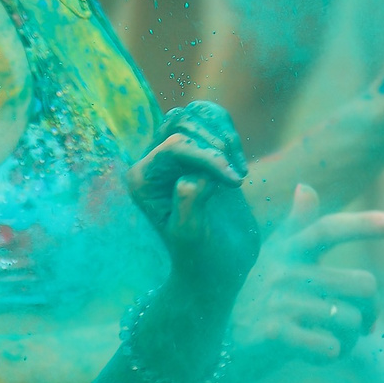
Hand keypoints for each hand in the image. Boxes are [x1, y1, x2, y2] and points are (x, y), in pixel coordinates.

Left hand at [128, 103, 262, 304]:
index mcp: (143, 180)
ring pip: (197, 115)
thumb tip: (193, 177)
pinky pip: (213, 124)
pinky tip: (240, 169)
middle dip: (214, 141)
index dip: (207, 157)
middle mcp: (155, 164)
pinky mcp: (201, 155)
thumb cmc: (200, 256)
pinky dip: (230, 137)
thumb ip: (188, 203)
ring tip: (238, 172)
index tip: (235, 182)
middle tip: (236, 177)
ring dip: (223, 136)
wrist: (218, 267)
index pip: (175, 146)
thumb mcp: (191, 235)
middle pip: (181, 122)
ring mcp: (178, 157)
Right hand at [225, 184, 383, 380]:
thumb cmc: (249, 299)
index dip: (366, 224)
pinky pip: (329, 346)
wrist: (207, 344)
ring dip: (351, 339)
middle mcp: (286, 272)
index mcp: (287, 250)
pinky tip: (318, 355)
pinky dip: (332, 355)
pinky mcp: (275, 335)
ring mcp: (280, 303)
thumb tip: (306, 187)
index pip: (329, 229)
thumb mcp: (270, 258)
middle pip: (362, 284)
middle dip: (369, 310)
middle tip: (361, 324)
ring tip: (334, 342)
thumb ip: (295, 226)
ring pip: (350, 319)